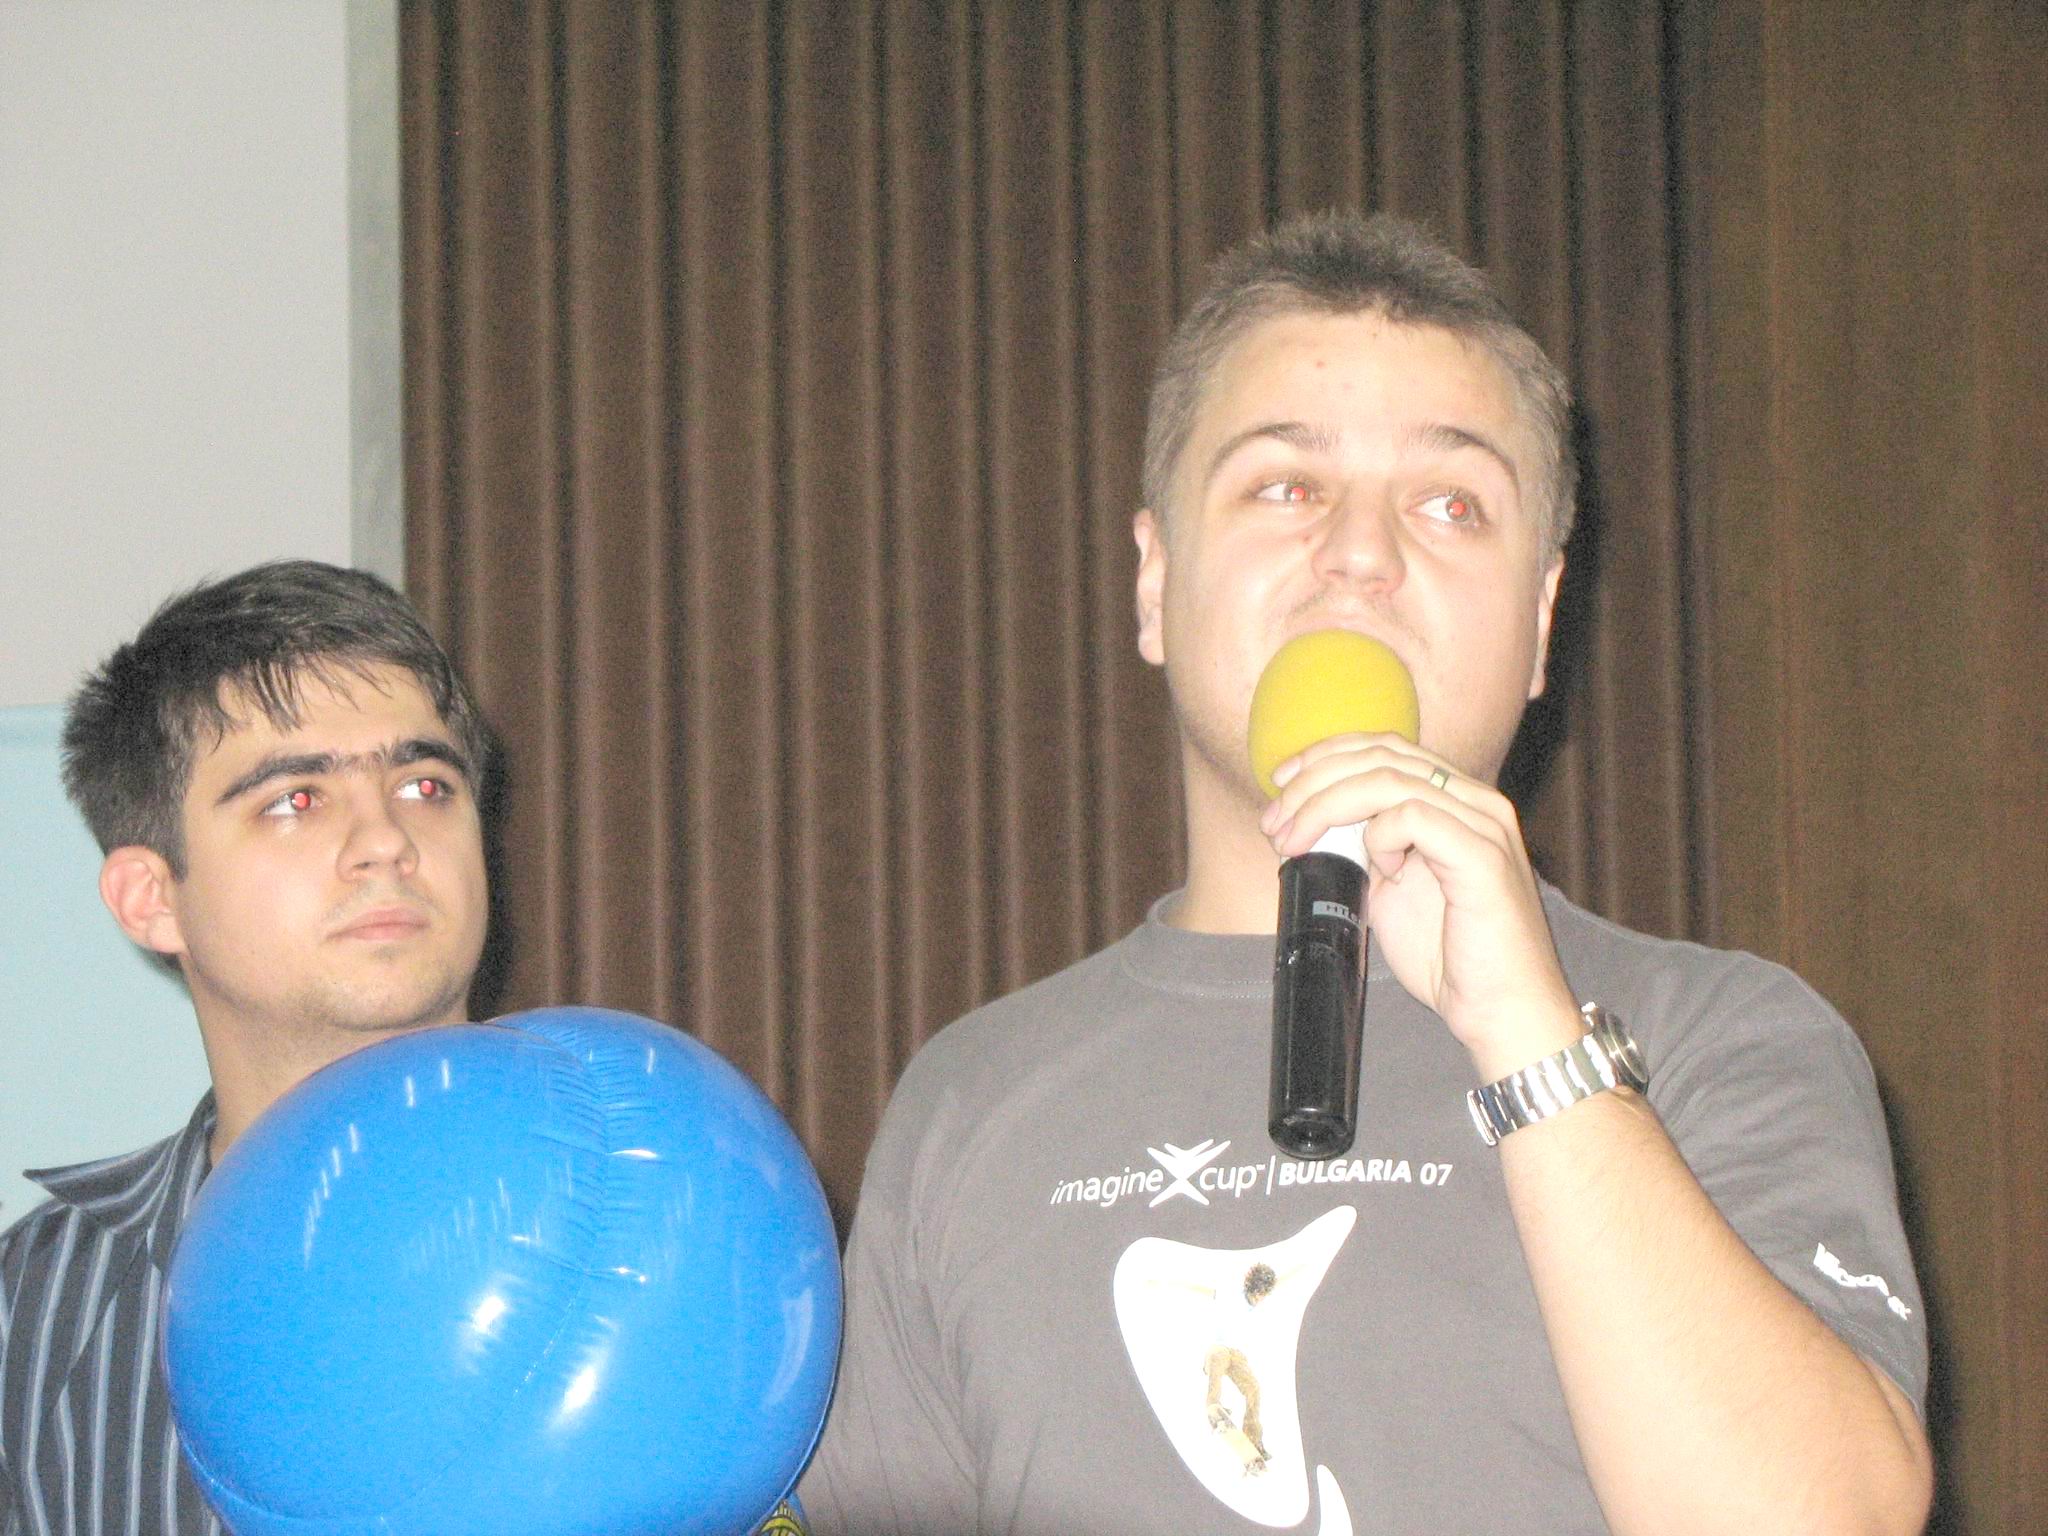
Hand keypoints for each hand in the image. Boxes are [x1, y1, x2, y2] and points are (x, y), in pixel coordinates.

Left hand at [1259, 733, 1582, 1077]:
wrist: (1502, 1012)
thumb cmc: (1451, 958)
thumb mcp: (1392, 890)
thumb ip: (1365, 850)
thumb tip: (1312, 826)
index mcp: (1457, 801)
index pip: (1386, 747)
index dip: (1326, 756)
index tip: (1280, 784)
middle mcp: (1476, 802)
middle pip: (1381, 755)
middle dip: (1313, 781)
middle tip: (1274, 822)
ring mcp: (1485, 825)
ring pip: (1388, 779)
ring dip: (1324, 806)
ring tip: (1292, 841)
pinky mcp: (1484, 857)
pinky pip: (1413, 816)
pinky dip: (1378, 835)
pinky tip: (1377, 868)